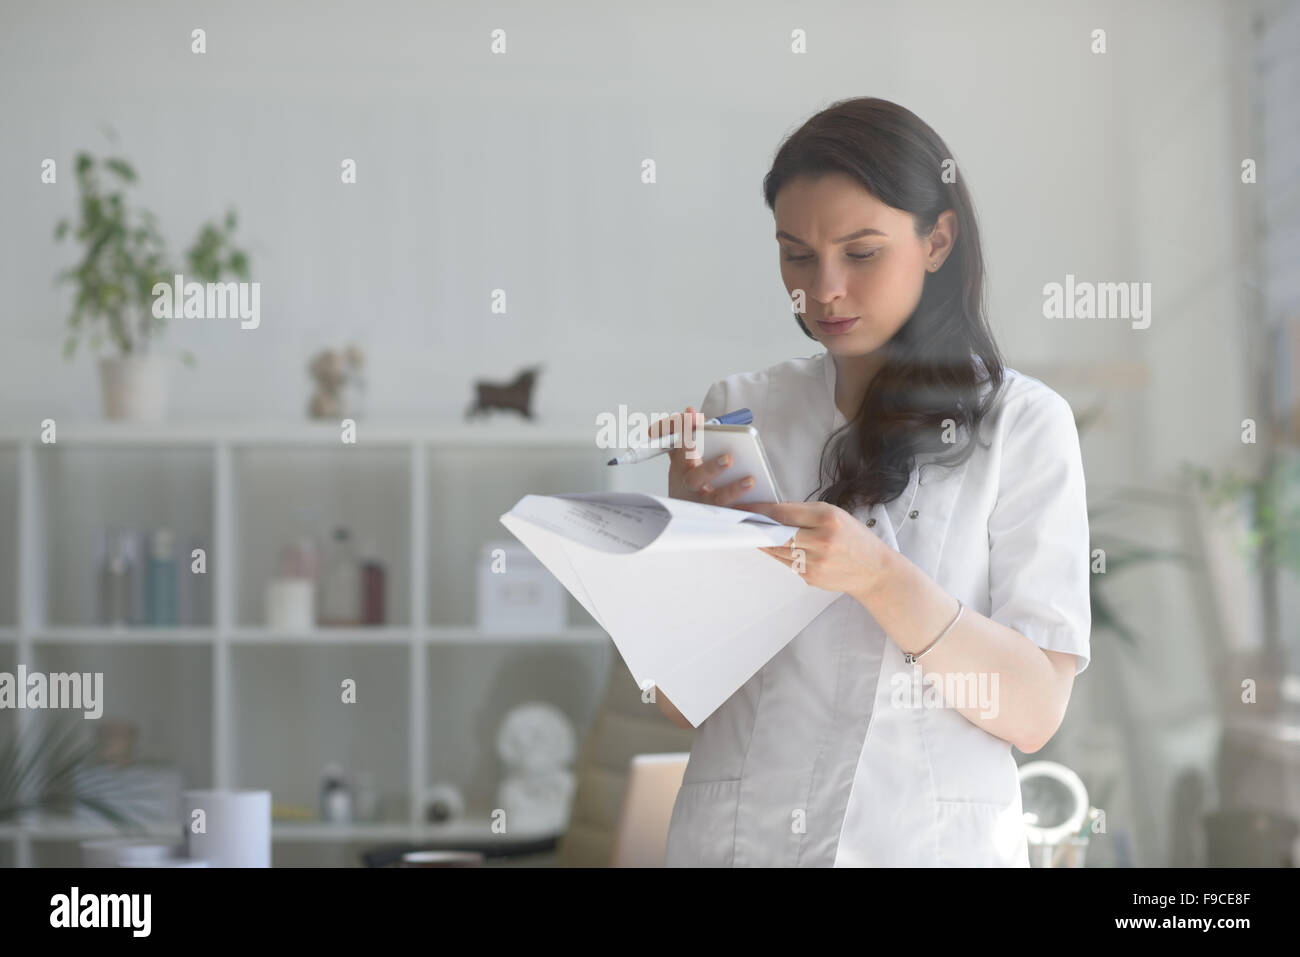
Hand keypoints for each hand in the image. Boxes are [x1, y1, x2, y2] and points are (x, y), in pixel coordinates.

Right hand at [652, 406, 755, 505]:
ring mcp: (705, 503)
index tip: (693, 426)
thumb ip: (682, 430)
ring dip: (733, 490)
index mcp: (681, 468)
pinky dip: (747, 509)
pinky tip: (762, 502)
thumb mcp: (681, 454)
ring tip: (750, 480)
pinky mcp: (721, 515)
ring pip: (718, 499)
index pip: (680, 451)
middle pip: (696, 479)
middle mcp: (691, 487)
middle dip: (711, 468)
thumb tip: (690, 412)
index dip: (685, 438)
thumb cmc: (688, 477)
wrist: (688, 512)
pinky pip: (735, 513)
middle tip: (728, 458)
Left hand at [733, 500, 891, 595]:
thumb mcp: (835, 515)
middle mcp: (821, 541)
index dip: (759, 510)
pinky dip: (778, 554)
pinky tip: (774, 547)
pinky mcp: (810, 577)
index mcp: (827, 519)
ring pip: (777, 550)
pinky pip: (786, 563)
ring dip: (764, 542)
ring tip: (754, 534)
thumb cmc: (855, 539)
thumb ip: (804, 513)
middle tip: (741, 522)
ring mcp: (815, 562)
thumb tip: (773, 513)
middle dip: (757, 527)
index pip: (783, 512)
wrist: (874, 571)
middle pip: (776, 533)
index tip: (744, 509)